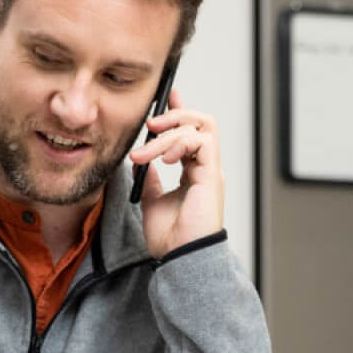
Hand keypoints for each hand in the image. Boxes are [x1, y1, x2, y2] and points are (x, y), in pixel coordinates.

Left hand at [128, 89, 224, 259]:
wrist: (179, 257)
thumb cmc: (170, 237)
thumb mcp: (152, 200)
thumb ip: (150, 179)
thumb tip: (140, 162)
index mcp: (193, 172)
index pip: (190, 132)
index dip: (178, 111)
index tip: (165, 96)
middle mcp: (205, 167)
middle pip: (199, 122)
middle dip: (173, 116)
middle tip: (148, 126)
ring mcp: (210, 170)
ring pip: (199, 127)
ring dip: (167, 135)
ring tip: (142, 155)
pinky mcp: (212, 175)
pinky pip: (202, 141)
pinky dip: (179, 143)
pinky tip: (162, 160)